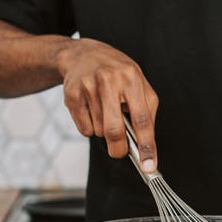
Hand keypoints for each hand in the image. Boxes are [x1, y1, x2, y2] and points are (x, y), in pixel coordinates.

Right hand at [57, 39, 158, 171]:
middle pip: (114, 130)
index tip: (149, 166)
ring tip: (104, 111)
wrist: (82, 55)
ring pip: (99, 131)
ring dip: (104, 131)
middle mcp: (109, 81)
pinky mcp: (72, 96)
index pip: (142, 119)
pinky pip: (84, 129)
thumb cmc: (116, 71)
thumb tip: (146, 142)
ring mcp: (88, 88)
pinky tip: (91, 109)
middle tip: (120, 152)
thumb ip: (146, 108)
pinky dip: (90, 127)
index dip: (147, 145)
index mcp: (131, 77)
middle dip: (118, 148)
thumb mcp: (138, 81)